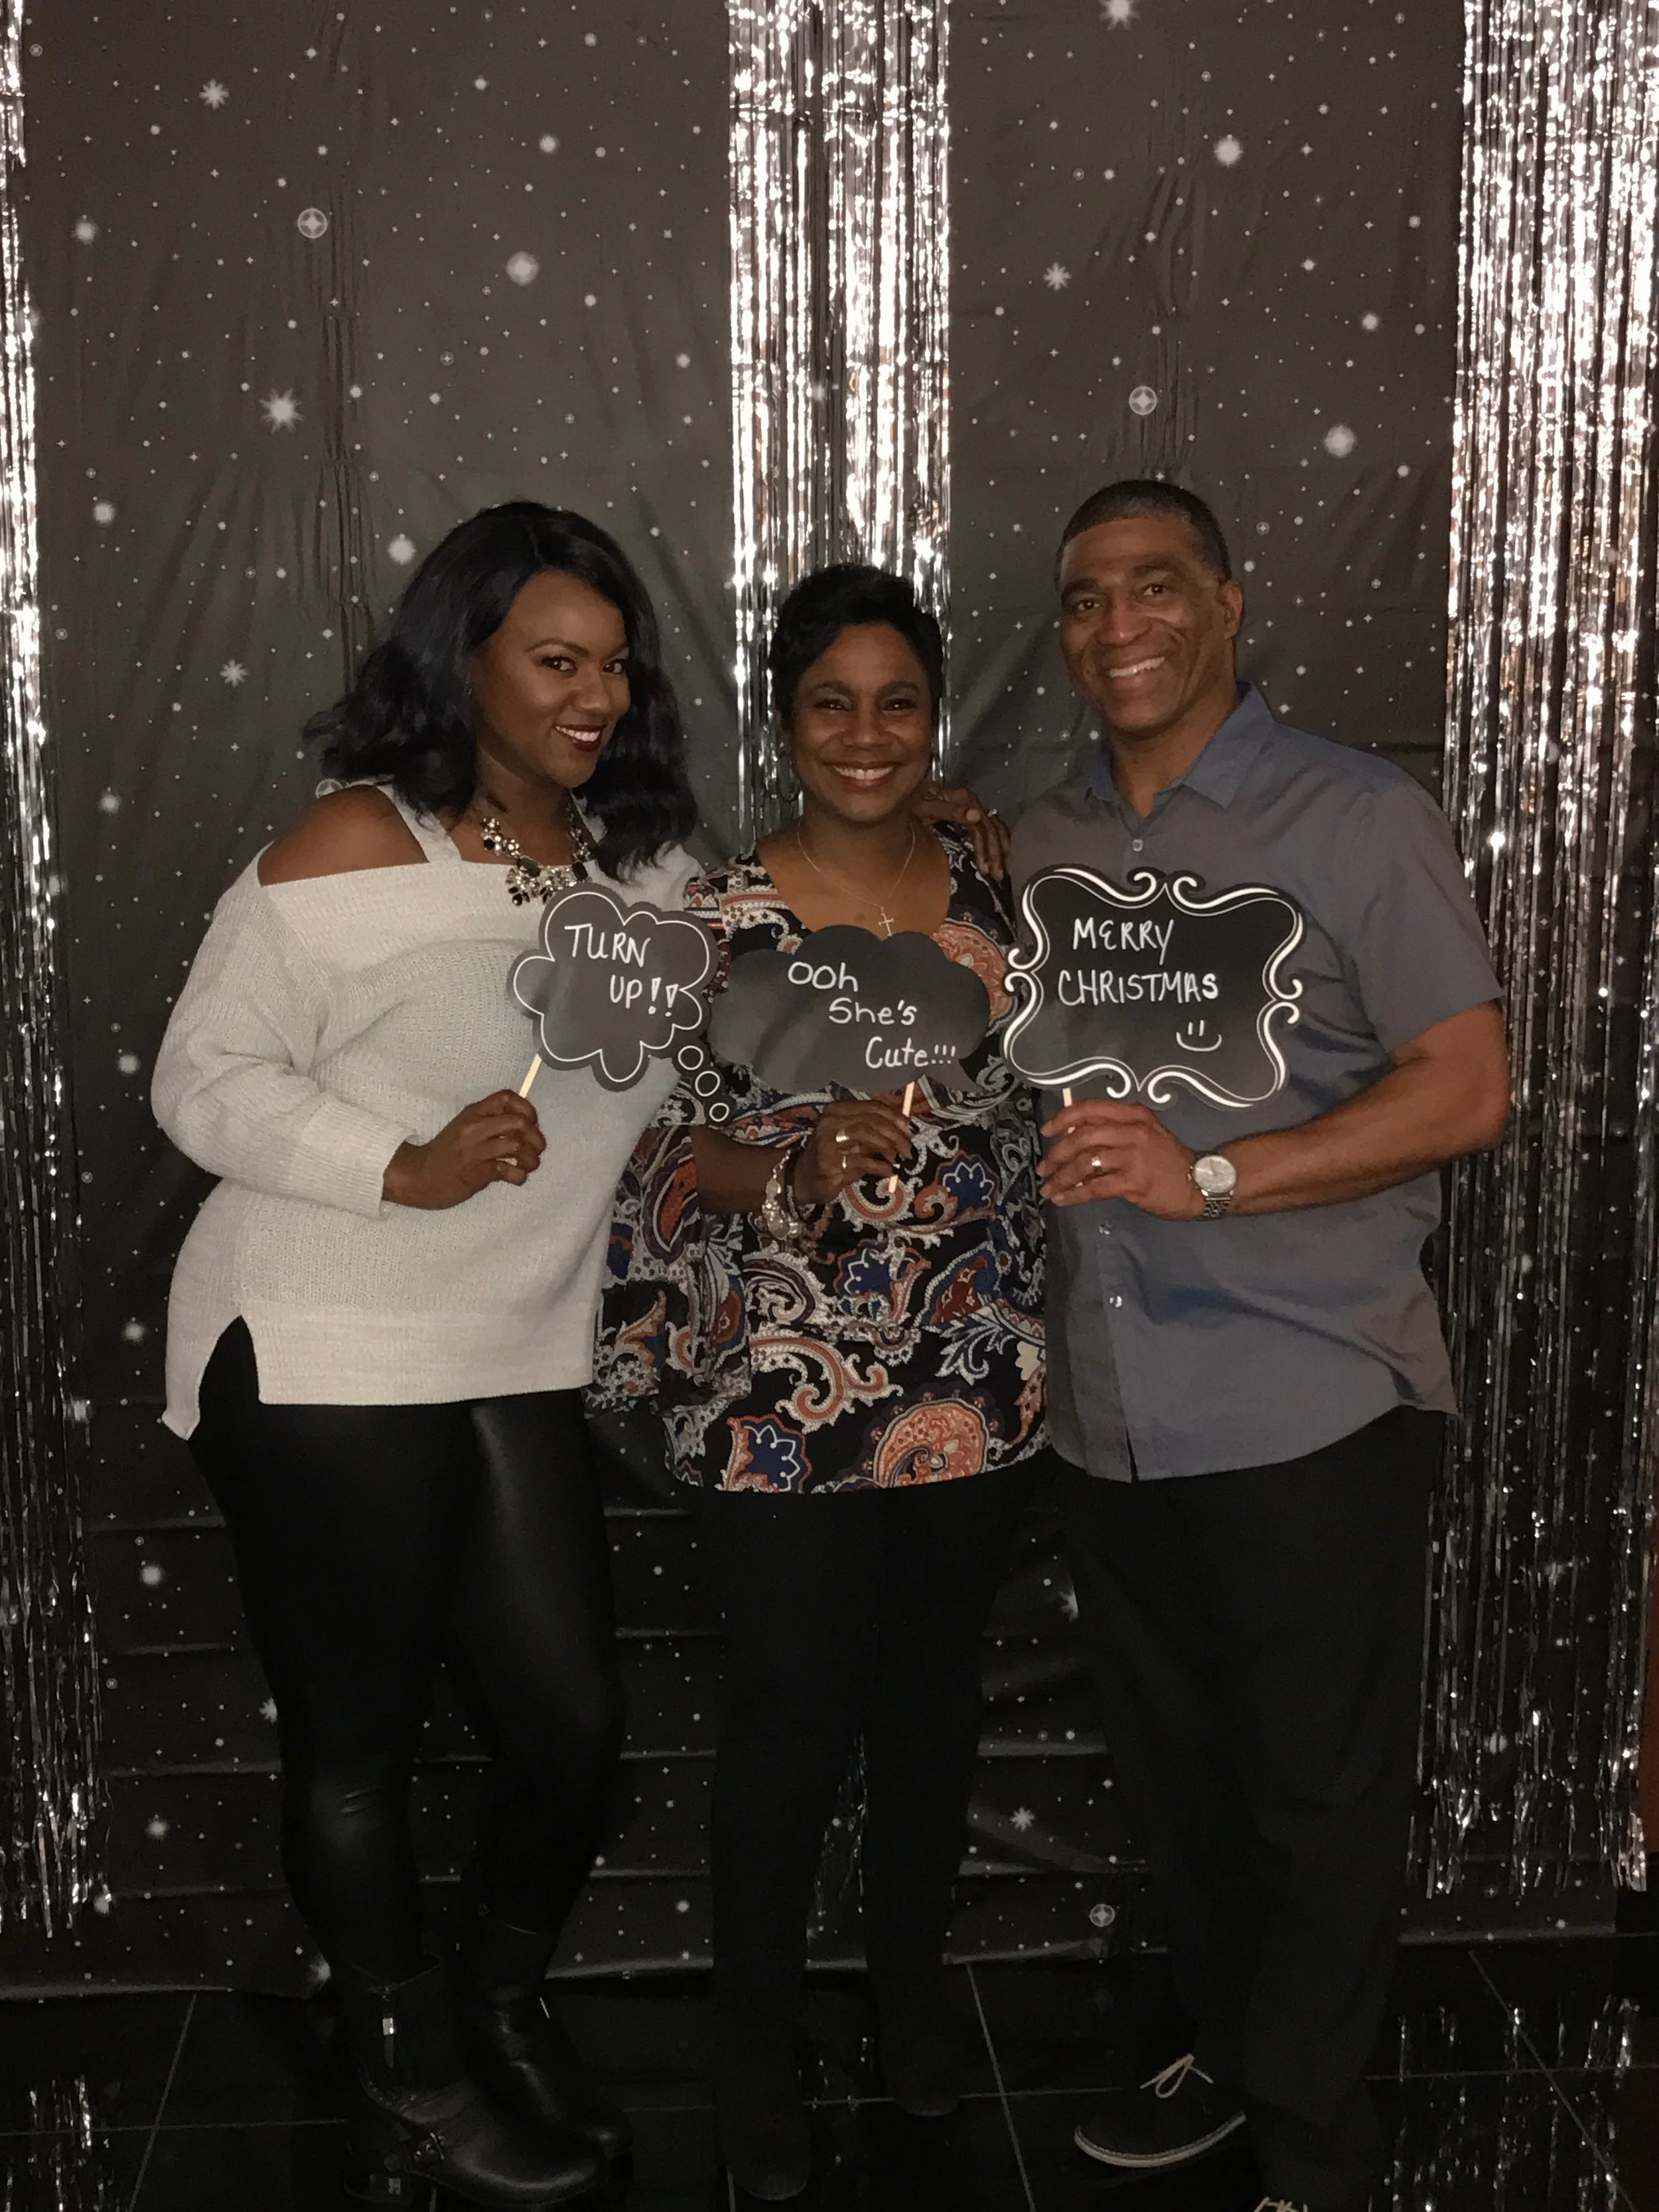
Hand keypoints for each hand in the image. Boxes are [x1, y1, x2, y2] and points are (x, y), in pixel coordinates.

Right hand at [383, 1092, 544, 1207]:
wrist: (418, 1176)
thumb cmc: (446, 1153)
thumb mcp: (465, 1128)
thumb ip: (490, 1123)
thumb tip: (524, 1125)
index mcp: (473, 1113)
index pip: (506, 1098)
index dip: (527, 1108)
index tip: (532, 1123)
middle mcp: (475, 1128)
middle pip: (519, 1122)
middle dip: (536, 1137)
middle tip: (536, 1149)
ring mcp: (474, 1150)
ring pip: (516, 1146)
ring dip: (531, 1159)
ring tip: (528, 1166)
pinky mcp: (474, 1173)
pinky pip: (506, 1170)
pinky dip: (519, 1176)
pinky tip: (517, 1178)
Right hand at [796, 1094, 913, 1206]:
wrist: (805, 1179)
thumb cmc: (834, 1157)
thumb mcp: (854, 1140)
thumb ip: (873, 1131)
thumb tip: (905, 1128)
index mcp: (837, 1110)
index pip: (871, 1106)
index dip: (894, 1116)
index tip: (909, 1129)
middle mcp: (830, 1121)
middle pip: (870, 1120)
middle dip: (895, 1134)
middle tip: (908, 1149)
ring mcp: (827, 1140)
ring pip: (865, 1134)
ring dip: (887, 1147)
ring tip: (897, 1160)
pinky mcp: (828, 1162)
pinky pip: (861, 1160)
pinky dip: (879, 1166)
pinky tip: (887, 1171)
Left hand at [911, 780, 1010, 878]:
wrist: (904, 795)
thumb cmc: (911, 803)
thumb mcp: (925, 807)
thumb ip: (950, 811)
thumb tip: (976, 816)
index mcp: (963, 799)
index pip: (980, 827)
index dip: (984, 848)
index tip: (985, 869)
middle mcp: (971, 801)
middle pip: (991, 829)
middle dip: (995, 853)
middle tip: (997, 875)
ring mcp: (972, 806)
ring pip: (995, 827)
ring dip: (1001, 849)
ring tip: (1002, 870)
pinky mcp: (970, 811)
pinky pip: (992, 826)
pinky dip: (999, 840)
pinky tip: (1001, 855)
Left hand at [1039, 1099, 1201, 1216]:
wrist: (1200, 1183)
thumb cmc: (1168, 1160)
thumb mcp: (1144, 1134)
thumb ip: (1113, 1132)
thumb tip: (1072, 1138)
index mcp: (1133, 1115)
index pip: (1090, 1108)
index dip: (1063, 1119)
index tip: (1046, 1132)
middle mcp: (1132, 1131)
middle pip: (1082, 1137)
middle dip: (1057, 1154)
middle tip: (1044, 1167)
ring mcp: (1134, 1156)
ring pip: (1085, 1163)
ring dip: (1061, 1177)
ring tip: (1048, 1188)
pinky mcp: (1134, 1181)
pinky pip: (1095, 1187)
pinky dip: (1075, 1194)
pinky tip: (1063, 1200)